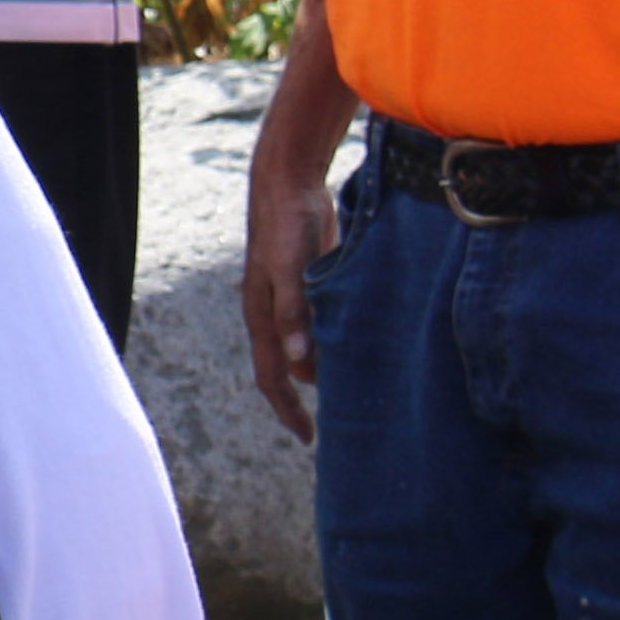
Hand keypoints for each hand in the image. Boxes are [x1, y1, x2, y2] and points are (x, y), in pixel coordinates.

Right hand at [240, 129, 339, 443]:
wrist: (286, 181)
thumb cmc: (285, 224)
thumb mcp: (291, 270)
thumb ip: (295, 313)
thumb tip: (299, 363)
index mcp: (262, 316)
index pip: (272, 377)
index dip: (288, 410)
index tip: (309, 438)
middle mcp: (273, 314)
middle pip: (287, 368)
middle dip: (305, 398)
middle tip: (338, 425)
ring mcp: (290, 299)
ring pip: (305, 347)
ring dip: (323, 369)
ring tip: (354, 389)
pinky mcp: (309, 283)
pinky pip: (319, 324)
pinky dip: (334, 342)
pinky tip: (357, 345)